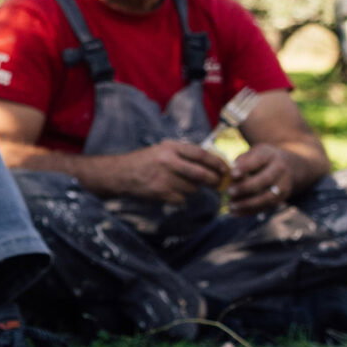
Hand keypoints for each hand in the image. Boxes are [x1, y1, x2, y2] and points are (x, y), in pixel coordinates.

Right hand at [93, 139, 229, 204]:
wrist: (120, 174)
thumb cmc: (144, 161)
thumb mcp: (162, 150)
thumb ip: (183, 154)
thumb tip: (210, 163)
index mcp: (171, 148)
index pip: (201, 154)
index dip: (216, 163)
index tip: (225, 169)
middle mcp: (169, 161)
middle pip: (202, 174)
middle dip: (214, 181)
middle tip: (218, 184)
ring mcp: (165, 179)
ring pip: (193, 188)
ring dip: (194, 189)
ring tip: (184, 185)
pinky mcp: (161, 193)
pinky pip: (182, 199)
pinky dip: (181, 198)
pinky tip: (172, 193)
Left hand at [226, 143, 302, 215]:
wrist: (288, 165)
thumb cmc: (262, 159)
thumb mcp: (253, 153)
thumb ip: (242, 161)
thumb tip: (230, 173)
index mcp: (270, 155)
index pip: (258, 160)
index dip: (245, 167)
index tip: (232, 174)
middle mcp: (280, 169)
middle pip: (265, 180)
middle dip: (246, 187)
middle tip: (229, 192)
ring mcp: (283, 185)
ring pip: (267, 197)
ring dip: (248, 204)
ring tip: (231, 206)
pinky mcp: (282, 198)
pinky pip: (266, 207)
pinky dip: (250, 211)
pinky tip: (235, 213)